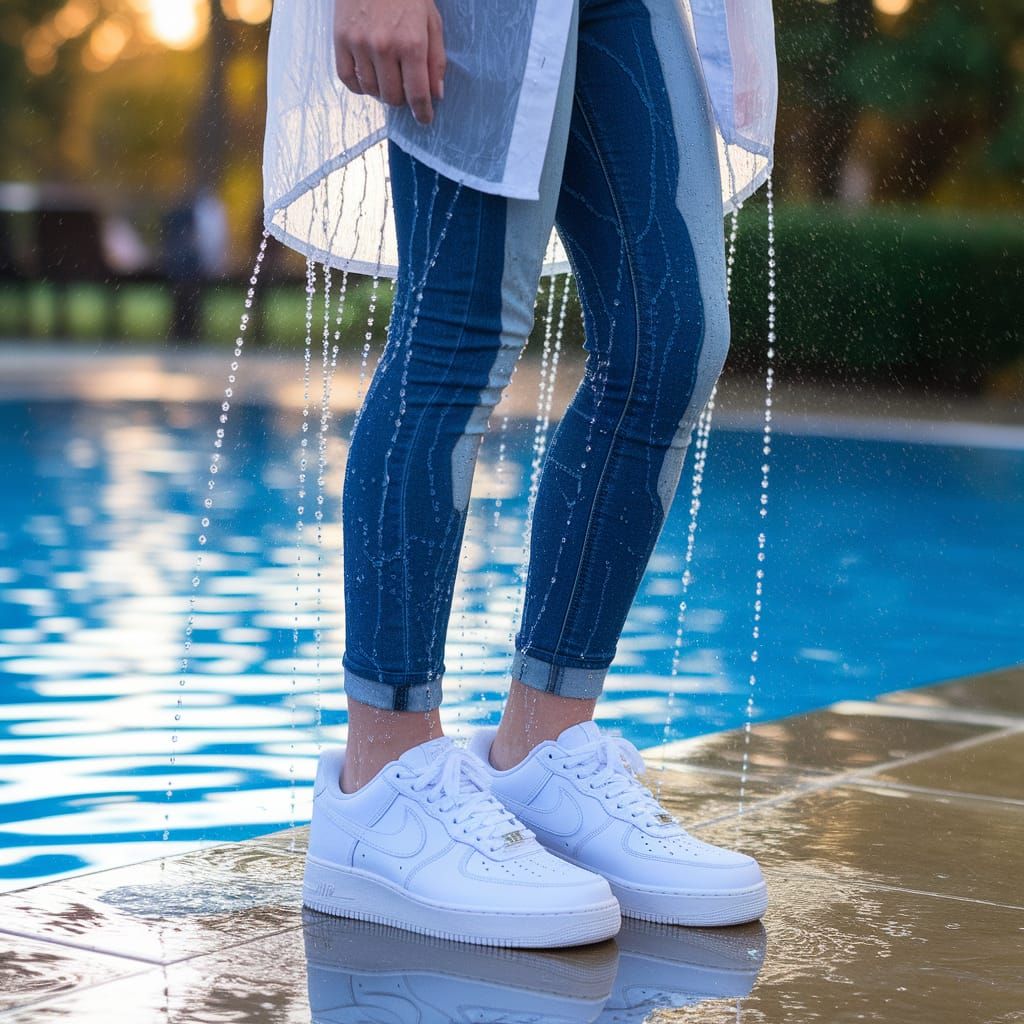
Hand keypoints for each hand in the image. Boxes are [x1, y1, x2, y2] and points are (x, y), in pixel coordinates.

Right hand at [334, 0, 445, 125]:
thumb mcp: (431, 21)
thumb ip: (436, 60)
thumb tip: (435, 95)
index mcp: (412, 43)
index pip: (417, 94)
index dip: (423, 112)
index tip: (425, 119)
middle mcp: (384, 47)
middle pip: (393, 98)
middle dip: (402, 99)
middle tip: (405, 88)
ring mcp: (360, 44)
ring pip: (371, 91)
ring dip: (382, 91)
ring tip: (387, 77)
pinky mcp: (340, 39)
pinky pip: (348, 79)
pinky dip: (359, 85)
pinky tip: (368, 77)